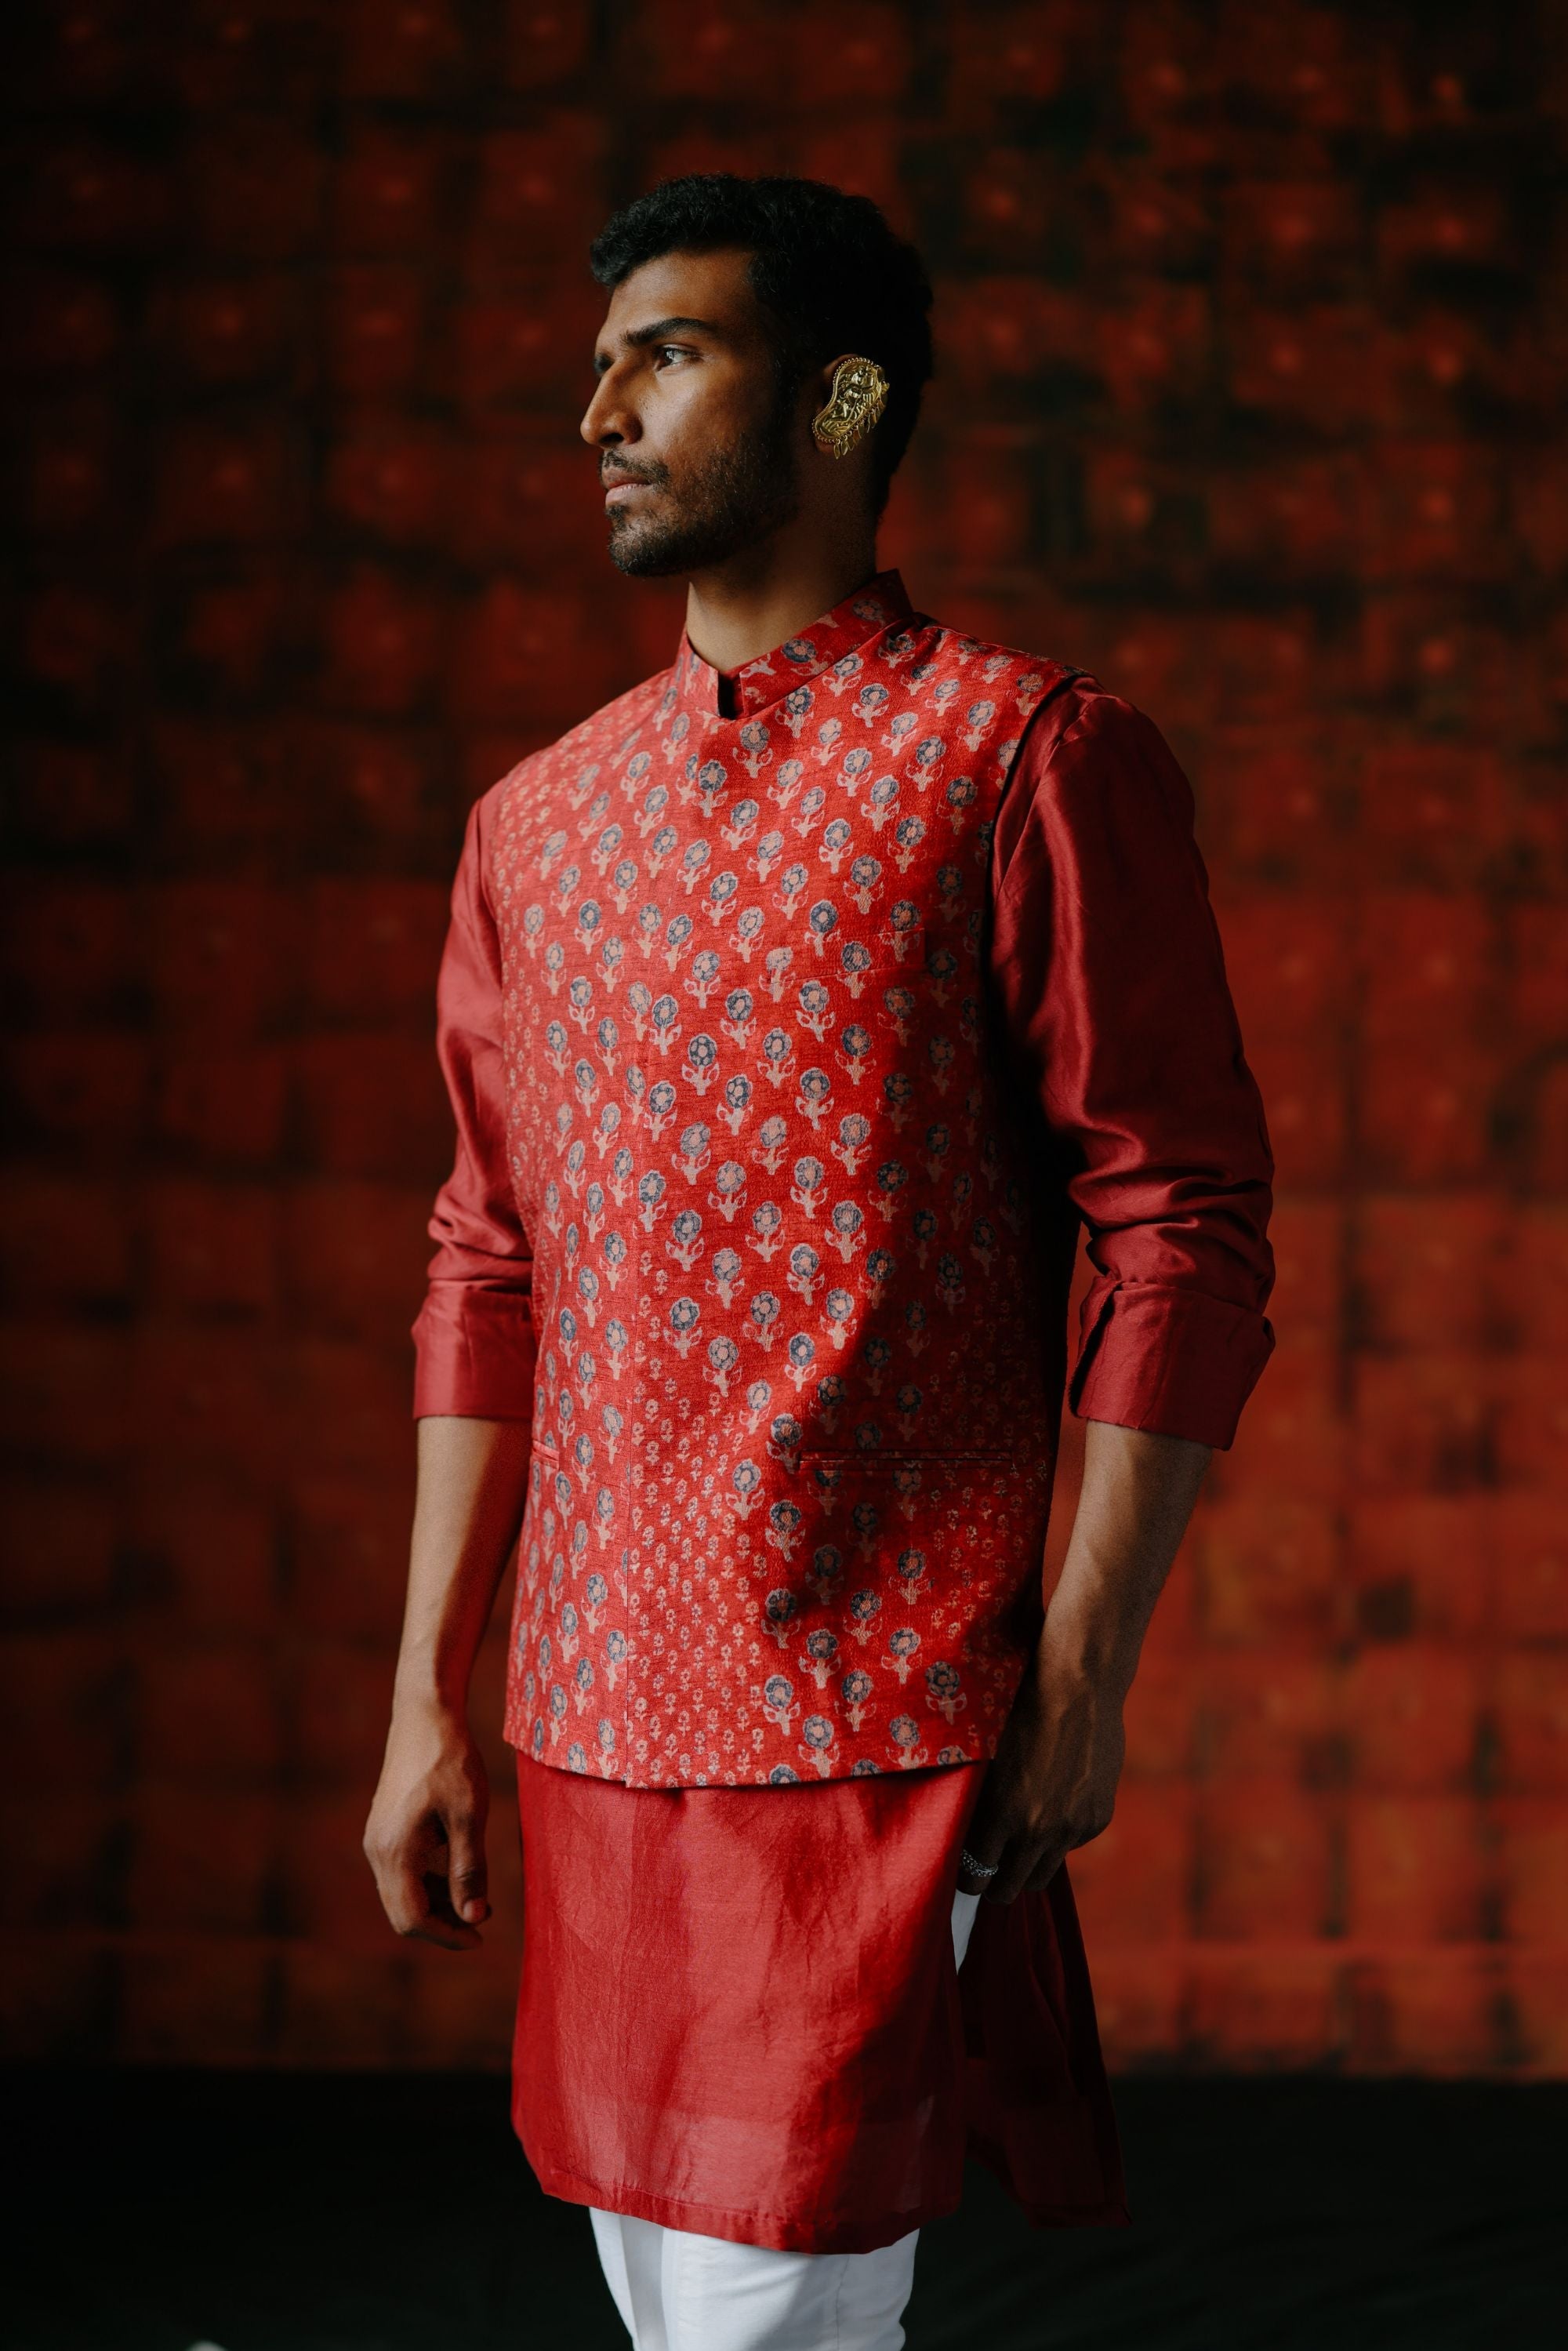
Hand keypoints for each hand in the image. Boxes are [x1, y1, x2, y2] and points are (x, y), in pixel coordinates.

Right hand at [363, 1698, 491, 1950]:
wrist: (425, 1714)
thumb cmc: (451, 1760)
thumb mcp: (469, 1815)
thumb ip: (468, 1869)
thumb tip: (473, 1918)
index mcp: (394, 1851)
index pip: (413, 1918)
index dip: (447, 1936)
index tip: (482, 1937)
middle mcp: (377, 1850)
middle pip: (403, 1912)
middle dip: (442, 1924)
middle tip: (483, 1920)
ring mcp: (377, 1839)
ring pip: (402, 1893)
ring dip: (437, 1904)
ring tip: (477, 1898)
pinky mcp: (385, 1828)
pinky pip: (402, 1872)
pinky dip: (428, 1883)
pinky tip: (457, 1873)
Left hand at [957, 1637, 1126, 1904]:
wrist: (1078, 1688)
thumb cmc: (1020, 1712)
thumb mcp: (986, 1758)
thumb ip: (978, 1804)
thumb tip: (964, 1836)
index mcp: (1002, 1815)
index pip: (975, 1875)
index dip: (967, 1880)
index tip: (964, 1875)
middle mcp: (1038, 1830)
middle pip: (1010, 1887)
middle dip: (995, 1885)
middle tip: (987, 1874)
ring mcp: (1072, 1828)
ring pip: (1043, 1875)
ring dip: (1027, 1869)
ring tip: (1016, 1853)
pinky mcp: (1097, 1818)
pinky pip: (1071, 1846)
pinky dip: (1059, 1838)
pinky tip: (1052, 1809)